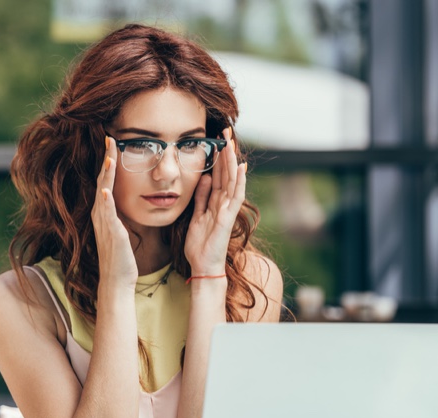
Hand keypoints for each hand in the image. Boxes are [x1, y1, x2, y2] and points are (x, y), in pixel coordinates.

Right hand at [91, 137, 137, 288]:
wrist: (116, 279)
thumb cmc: (122, 256)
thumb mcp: (121, 228)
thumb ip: (121, 213)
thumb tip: (125, 200)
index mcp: (104, 211)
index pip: (106, 180)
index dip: (109, 161)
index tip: (113, 142)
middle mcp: (101, 214)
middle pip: (101, 180)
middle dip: (106, 159)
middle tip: (109, 138)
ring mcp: (104, 224)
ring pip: (102, 193)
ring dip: (105, 175)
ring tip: (109, 157)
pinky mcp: (111, 235)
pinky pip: (107, 215)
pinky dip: (105, 202)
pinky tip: (105, 191)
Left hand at [184, 128, 245, 274]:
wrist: (203, 266)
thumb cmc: (200, 244)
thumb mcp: (197, 215)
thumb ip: (202, 197)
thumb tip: (205, 177)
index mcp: (216, 203)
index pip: (219, 175)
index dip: (219, 158)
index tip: (217, 140)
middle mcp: (224, 204)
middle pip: (227, 174)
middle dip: (226, 153)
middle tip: (225, 132)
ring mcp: (228, 210)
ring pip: (232, 181)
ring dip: (232, 161)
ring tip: (231, 143)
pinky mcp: (228, 218)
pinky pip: (235, 197)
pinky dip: (238, 182)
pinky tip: (240, 167)